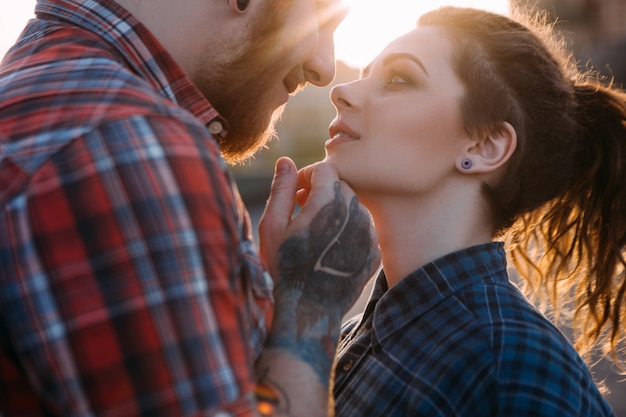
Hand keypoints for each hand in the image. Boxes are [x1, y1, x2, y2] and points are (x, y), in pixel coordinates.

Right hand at [259, 158, 380, 322]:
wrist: (307, 312)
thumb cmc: (283, 269)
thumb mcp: (272, 227)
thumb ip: (282, 189)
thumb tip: (286, 160)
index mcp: (329, 203)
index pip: (326, 169)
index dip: (307, 176)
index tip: (295, 193)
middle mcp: (355, 214)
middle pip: (341, 186)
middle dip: (321, 191)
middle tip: (301, 209)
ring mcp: (369, 235)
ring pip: (354, 207)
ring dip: (335, 211)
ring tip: (314, 231)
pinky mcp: (374, 252)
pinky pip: (363, 228)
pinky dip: (348, 230)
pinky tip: (329, 247)